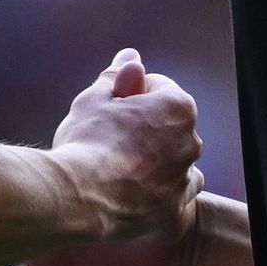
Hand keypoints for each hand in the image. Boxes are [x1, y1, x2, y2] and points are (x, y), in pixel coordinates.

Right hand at [43, 46, 200, 240]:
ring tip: (116, 168)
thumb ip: (117, 76)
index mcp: (177, 107)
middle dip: (144, 128)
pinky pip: (170, 194)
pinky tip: (130, 191)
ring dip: (152, 160)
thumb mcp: (94, 99)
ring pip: (171, 160)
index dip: (128, 96)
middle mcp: (191, 141)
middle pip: (166, 125)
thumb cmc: (85, 142)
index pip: (156, 88)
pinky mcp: (173, 209)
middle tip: (107, 138)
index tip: (107, 110)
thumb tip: (131, 56)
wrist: (76, 198)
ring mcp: (184, 178)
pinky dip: (156, 191)